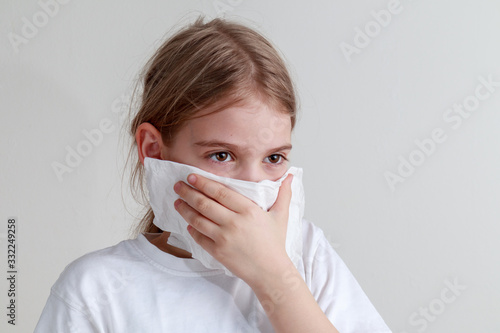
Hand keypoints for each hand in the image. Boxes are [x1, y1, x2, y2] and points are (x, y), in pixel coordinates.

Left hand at [173, 173, 293, 285]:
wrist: (271, 272)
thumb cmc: (275, 244)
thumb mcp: (281, 216)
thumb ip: (283, 194)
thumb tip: (290, 176)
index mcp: (248, 210)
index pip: (220, 192)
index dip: (204, 183)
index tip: (192, 176)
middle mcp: (234, 222)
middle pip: (205, 203)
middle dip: (188, 192)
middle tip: (178, 185)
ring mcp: (224, 238)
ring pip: (198, 219)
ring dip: (185, 209)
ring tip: (178, 201)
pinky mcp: (217, 251)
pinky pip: (199, 237)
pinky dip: (191, 229)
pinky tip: (187, 223)